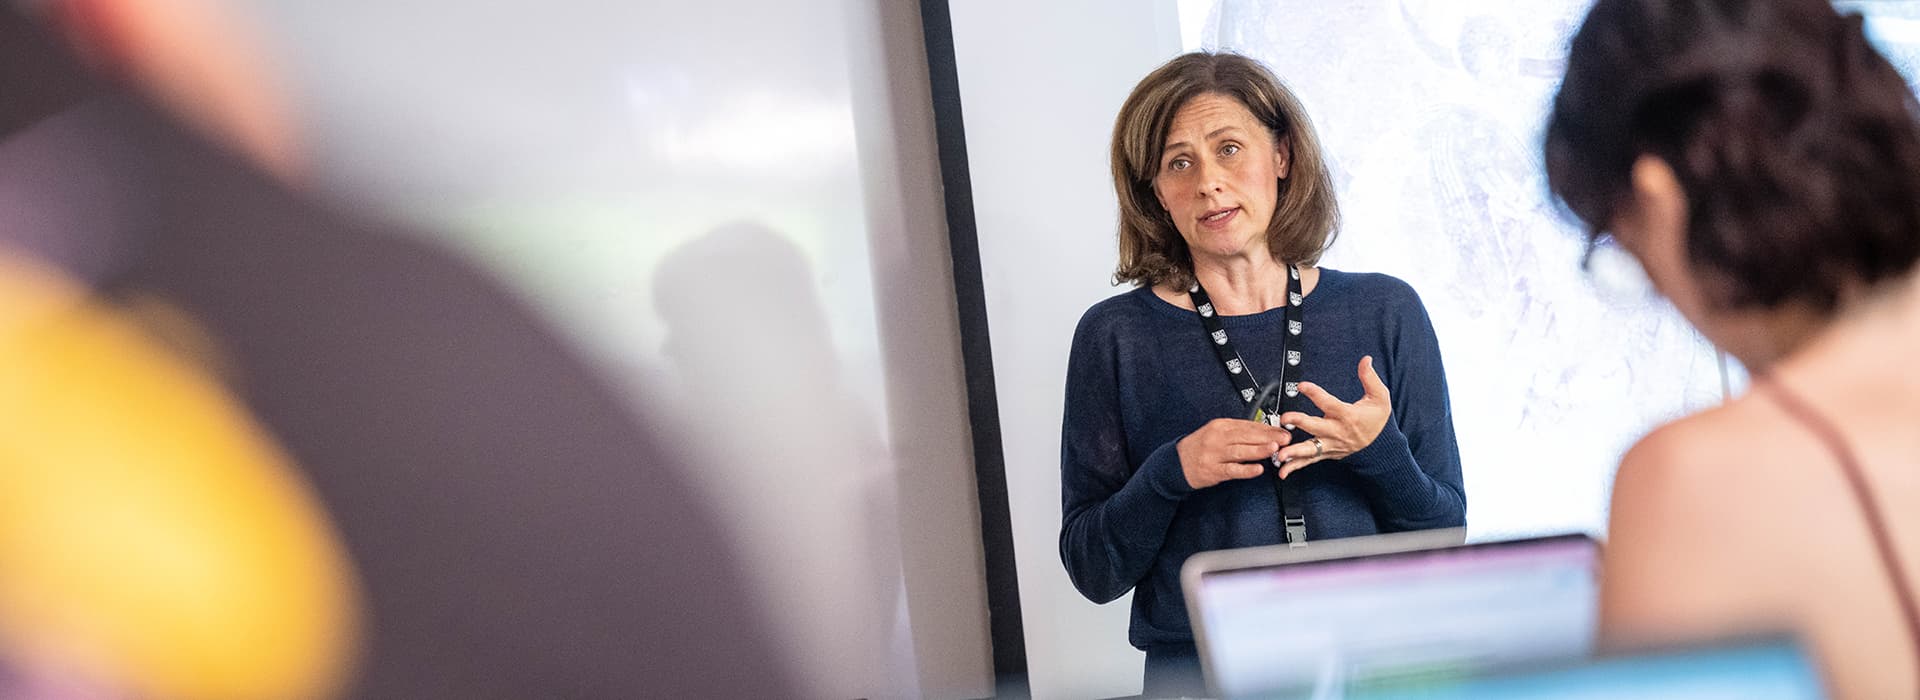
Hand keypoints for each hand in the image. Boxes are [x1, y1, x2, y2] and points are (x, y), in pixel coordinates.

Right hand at [1176, 418, 1293, 489]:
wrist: (1176, 463)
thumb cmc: (1200, 447)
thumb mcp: (1216, 433)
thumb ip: (1238, 432)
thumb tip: (1264, 432)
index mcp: (1220, 426)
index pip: (1248, 425)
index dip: (1267, 428)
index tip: (1282, 430)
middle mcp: (1217, 438)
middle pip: (1246, 436)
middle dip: (1268, 437)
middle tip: (1285, 439)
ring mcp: (1214, 454)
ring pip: (1240, 451)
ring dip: (1259, 450)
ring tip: (1274, 449)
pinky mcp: (1212, 470)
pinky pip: (1232, 470)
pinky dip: (1246, 470)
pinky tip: (1257, 469)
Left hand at [1274, 356, 1390, 478]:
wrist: (1381, 445)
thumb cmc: (1377, 419)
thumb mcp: (1380, 396)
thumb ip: (1370, 378)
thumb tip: (1366, 360)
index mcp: (1348, 415)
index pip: (1329, 403)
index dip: (1315, 393)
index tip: (1302, 386)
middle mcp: (1337, 432)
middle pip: (1316, 426)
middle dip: (1299, 422)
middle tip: (1285, 418)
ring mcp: (1331, 445)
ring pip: (1311, 449)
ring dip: (1294, 452)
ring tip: (1280, 455)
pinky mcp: (1327, 453)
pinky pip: (1309, 461)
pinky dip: (1295, 466)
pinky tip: (1282, 471)